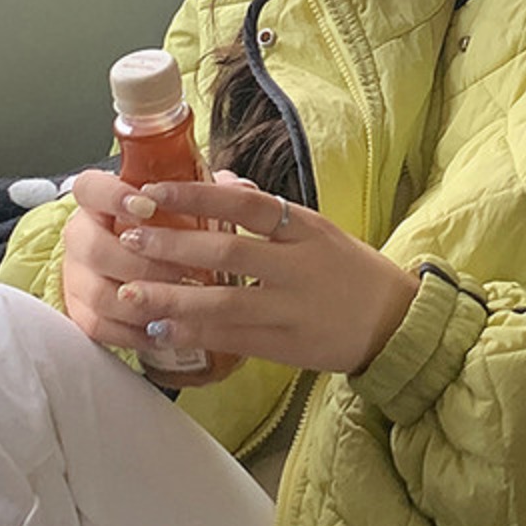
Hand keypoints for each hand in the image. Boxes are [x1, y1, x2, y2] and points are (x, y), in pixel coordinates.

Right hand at [61, 168, 240, 388]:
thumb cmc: (167, 230)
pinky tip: (167, 330)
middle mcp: (80, 236)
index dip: (113, 196)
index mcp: (99, 201)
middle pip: (93, 248)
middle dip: (143, 263)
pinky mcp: (80, 312)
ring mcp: (76, 276)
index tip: (148, 206)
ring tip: (183, 302)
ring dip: (144, 301)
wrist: (141, 266)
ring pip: (101, 293)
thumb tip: (239, 187)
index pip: (89, 188)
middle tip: (185, 270)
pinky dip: (135, 332)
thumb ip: (207, 193)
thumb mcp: (185, 205)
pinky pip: (100, 328)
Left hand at [114, 177, 420, 375]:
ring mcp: (293, 308)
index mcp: (305, 228)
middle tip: (129, 238)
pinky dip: (195, 334)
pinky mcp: (288, 346)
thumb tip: (219, 179)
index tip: (153, 190)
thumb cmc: (351, 271)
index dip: (197, 195)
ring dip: (173, 297)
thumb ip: (267, 209)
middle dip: (173, 246)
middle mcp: (299, 265)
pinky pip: (234, 339)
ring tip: (130, 292)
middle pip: (228, 252)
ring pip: (225, 302)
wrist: (396, 323)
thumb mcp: (317, 230)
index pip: (246, 203)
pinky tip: (161, 329)